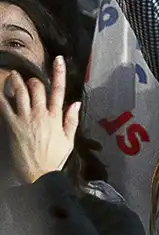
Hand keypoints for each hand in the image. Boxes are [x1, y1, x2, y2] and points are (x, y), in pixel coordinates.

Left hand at [0, 55, 80, 183]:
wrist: (39, 174)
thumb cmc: (54, 158)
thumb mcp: (69, 140)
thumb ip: (72, 120)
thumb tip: (76, 103)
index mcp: (56, 117)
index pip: (59, 90)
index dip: (59, 73)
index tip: (58, 60)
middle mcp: (41, 114)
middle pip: (37, 88)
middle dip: (33, 80)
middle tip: (29, 78)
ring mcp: (25, 119)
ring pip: (20, 93)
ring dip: (16, 81)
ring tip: (12, 75)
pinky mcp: (12, 126)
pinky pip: (5, 107)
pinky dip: (1, 97)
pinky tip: (0, 90)